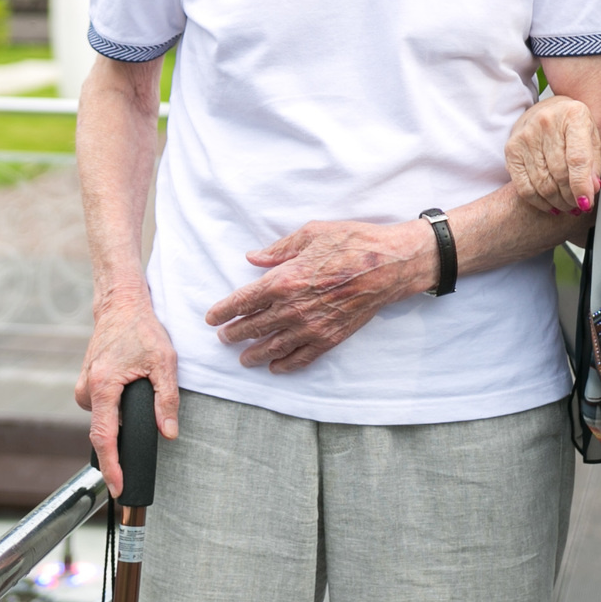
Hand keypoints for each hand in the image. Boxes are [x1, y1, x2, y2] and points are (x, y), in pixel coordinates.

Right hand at [73, 285, 177, 498]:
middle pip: (103, 431)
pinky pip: (101, 410)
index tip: (118, 487)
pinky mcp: (86, 386)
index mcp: (103, 385)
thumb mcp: (164, 363)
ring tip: (141, 391)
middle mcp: (87, 389)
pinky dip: (116, 410)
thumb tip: (169, 433)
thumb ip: (166, 400)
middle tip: (145, 431)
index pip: (104, 437)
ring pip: (104, 420)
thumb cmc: (142, 330)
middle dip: (122, 442)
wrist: (120, 306)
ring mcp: (83, 387)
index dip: (112, 466)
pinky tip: (129, 392)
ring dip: (122, 419)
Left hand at [205, 219, 432, 373]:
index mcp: (283, 280)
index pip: (242, 301)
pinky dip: (286, 364)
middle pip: (253, 327)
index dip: (223, 311)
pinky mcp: (329, 338)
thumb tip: (252, 258)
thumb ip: (278, 250)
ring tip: (244, 358)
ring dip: (254, 354)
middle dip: (234, 334)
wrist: (388, 265)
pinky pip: (301, 357)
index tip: (212, 318)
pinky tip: (276, 367)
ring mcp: (311, 327)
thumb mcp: (310, 234)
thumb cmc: (351, 243)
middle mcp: (292, 308)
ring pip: (273, 347)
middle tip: (224, 338)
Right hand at [505, 95, 599, 216]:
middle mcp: (546, 123)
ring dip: (557, 202)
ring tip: (567, 206)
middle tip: (579, 206)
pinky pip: (524, 186)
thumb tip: (592, 189)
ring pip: (542, 183)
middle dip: (571, 197)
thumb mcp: (592, 137)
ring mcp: (525, 136)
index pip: (577, 158)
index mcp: (573, 115)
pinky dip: (539, 202)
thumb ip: (594, 163)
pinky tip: (551, 205)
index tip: (587, 203)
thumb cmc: (573, 125)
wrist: (548, 110)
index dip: (582, 185)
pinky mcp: (511, 149)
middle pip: (559, 173)